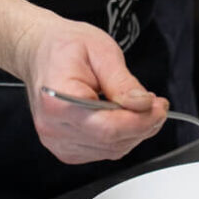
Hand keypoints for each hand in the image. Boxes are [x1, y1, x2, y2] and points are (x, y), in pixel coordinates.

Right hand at [16, 11, 168, 163]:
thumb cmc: (65, 47)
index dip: (140, 121)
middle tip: (158, 106)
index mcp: (58, 99)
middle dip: (143, 126)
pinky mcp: (65, 148)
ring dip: (134, 133)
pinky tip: (124, 118)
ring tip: (142, 108)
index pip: (107, 127)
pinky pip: (102, 151)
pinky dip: (121, 138)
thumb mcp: (100, 50)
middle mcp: (53, 126)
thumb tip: (143, 104)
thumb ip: (122, 81)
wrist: (40, 51)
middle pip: (111, 142)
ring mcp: (57, 141)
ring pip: (110, 150)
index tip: (158, 107)